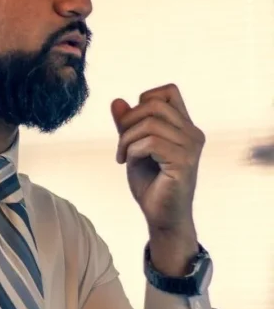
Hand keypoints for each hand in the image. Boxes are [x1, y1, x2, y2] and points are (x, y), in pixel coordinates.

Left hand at [110, 84, 204, 235]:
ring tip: (123, 157)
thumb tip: (116, 101)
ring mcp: (190, 146)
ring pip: (149, 123)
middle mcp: (192, 133)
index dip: (143, 102)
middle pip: (154, 104)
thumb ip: (127, 125)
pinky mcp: (183, 162)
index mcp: (184, 126)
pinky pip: (150, 143)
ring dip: (126, 140)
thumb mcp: (134, 148)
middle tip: (121, 146)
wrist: (162, 217)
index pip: (168, 92)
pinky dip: (132, 151)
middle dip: (128, 122)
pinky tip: (128, 164)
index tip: (131, 126)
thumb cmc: (150, 183)